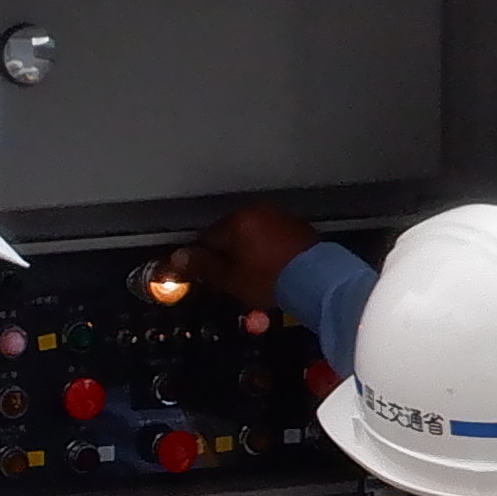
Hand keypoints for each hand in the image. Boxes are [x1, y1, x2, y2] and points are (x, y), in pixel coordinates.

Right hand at [183, 202, 319, 312]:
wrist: (318, 280)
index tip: (209, 277)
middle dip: (230, 259)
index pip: (206, 238)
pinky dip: (269, 255)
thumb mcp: (229, 279)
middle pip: (230, 237)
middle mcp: (257, 212)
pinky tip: (274, 273)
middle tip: (235, 284)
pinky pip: (273, 240)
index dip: (204, 261)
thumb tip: (178, 258)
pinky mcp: (297, 228)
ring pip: (253, 238)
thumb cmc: (272, 279)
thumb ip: (201, 266)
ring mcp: (279, 217)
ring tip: (257, 282)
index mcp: (236, 220)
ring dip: (250, 257)